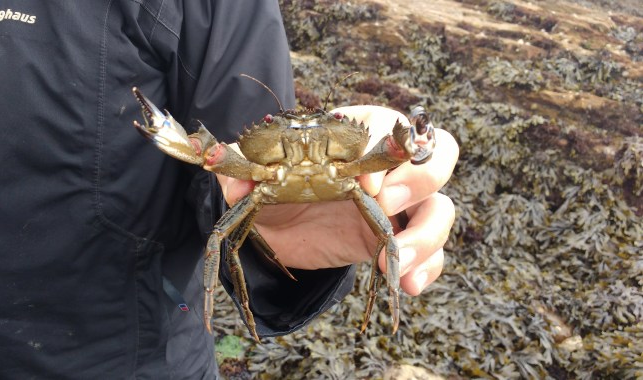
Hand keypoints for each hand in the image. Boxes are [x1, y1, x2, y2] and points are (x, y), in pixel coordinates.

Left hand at [216, 105, 457, 295]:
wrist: (283, 229)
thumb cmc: (278, 191)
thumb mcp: (256, 179)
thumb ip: (242, 170)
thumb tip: (235, 179)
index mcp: (357, 138)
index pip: (389, 126)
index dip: (385, 147)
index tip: (363, 181)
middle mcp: (386, 168)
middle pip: (437, 156)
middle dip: (419, 179)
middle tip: (387, 204)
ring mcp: (399, 206)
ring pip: (441, 208)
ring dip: (426, 234)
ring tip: (395, 262)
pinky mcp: (398, 239)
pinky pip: (432, 252)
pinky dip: (426, 268)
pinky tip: (405, 286)